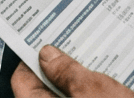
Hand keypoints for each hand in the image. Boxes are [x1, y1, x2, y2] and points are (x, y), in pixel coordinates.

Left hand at [12, 45, 133, 96]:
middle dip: (60, 68)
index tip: (46, 42)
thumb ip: (67, 71)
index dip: (33, 58)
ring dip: (81, 82)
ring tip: (99, 67)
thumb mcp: (93, 91)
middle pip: (46, 89)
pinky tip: (110, 86)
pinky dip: (94, 95)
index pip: (23, 79)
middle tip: (75, 49)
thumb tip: (48, 56)